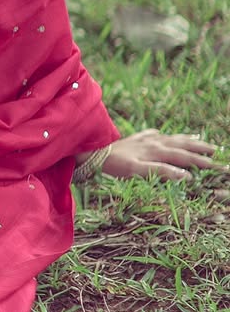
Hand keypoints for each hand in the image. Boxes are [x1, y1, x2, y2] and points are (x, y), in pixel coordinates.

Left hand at [102, 129, 225, 181]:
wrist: (94, 152)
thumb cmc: (116, 165)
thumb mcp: (138, 171)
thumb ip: (162, 172)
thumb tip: (186, 176)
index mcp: (158, 151)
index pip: (185, 158)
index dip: (202, 162)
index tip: (218, 166)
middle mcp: (156, 142)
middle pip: (183, 146)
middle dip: (201, 150)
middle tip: (218, 152)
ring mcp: (147, 139)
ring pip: (173, 139)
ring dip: (188, 141)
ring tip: (201, 142)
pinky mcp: (138, 137)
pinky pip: (158, 135)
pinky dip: (166, 136)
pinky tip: (167, 135)